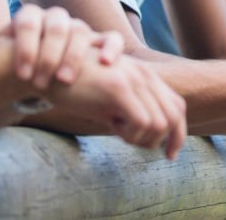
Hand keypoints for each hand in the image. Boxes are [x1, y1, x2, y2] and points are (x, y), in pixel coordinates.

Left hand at [0, 3, 123, 89]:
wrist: (35, 74)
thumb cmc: (13, 64)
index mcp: (31, 17)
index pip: (29, 20)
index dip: (26, 46)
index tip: (21, 73)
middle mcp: (56, 19)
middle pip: (57, 26)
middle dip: (49, 54)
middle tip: (41, 81)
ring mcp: (79, 29)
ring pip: (81, 31)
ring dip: (74, 55)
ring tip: (64, 80)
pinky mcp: (99, 42)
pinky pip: (111, 37)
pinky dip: (110, 47)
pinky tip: (105, 63)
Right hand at [48, 52, 187, 159]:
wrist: (48, 69)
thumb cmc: (78, 89)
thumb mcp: (110, 102)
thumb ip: (132, 112)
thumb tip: (150, 139)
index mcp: (147, 76)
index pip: (177, 107)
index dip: (177, 134)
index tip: (169, 156)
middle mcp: (145, 75)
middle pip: (173, 117)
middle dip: (162, 141)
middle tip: (137, 145)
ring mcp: (133, 80)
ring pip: (159, 123)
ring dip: (141, 138)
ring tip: (117, 130)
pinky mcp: (119, 89)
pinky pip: (142, 122)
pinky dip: (132, 134)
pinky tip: (112, 127)